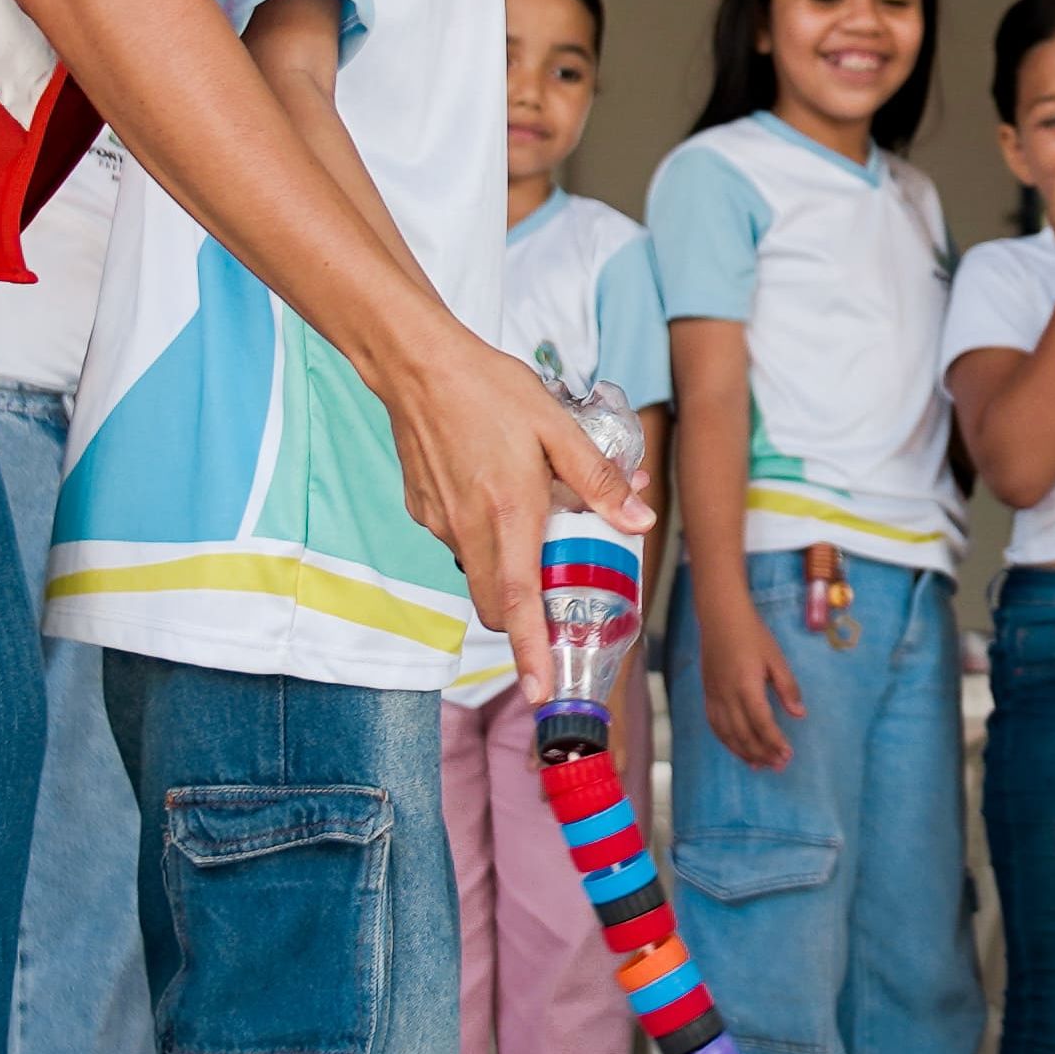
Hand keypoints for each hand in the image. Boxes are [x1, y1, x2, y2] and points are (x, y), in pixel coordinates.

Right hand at [385, 337, 648, 660]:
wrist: (416, 362)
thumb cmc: (488, 388)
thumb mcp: (558, 427)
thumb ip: (598, 480)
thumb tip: (638, 520)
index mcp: (508, 514)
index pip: (517, 603)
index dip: (530, 652)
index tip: (540, 691)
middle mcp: (469, 529)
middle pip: (495, 605)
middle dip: (523, 623)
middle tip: (556, 610)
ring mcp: (440, 522)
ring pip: (478, 573)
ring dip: (507, 573)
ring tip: (537, 528)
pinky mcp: (424, 509)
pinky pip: (459, 543)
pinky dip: (484, 541)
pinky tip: (498, 497)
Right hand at [691, 582, 806, 766]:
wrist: (721, 618)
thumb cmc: (753, 635)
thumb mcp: (776, 659)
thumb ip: (787, 687)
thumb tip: (799, 714)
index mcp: (747, 686)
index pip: (762, 723)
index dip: (775, 742)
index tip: (788, 754)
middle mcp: (728, 696)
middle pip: (744, 734)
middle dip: (762, 753)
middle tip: (779, 765)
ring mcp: (715, 696)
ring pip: (727, 734)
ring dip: (745, 752)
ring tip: (761, 765)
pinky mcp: (708, 695)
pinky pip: (715, 725)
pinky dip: (727, 742)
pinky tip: (739, 749)